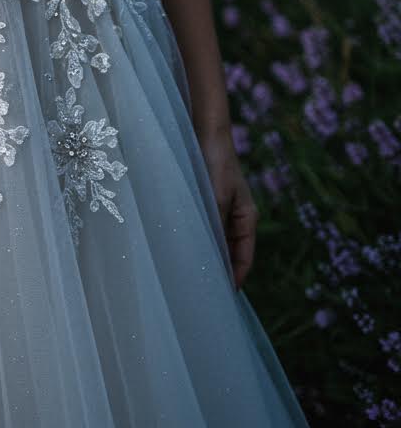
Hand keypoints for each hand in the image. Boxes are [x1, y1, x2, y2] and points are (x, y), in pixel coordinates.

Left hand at [196, 127, 257, 291]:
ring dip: (205, 255)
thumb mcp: (216, 197)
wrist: (205, 132)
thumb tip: (211, 257)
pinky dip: (195, 240)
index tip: (223, 296)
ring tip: (190, 275)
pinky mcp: (203, 202)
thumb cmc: (215, 162)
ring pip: (213, 241)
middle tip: (202, 292)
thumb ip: (214, 226)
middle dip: (219, 270)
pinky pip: (201, 228)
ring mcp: (218, 210)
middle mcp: (234, 217)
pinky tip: (180, 248)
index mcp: (246, 218)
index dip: (235, 277)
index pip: (244, 257)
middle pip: (229, 252)